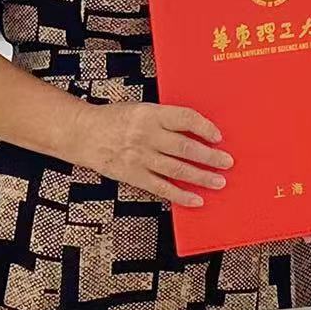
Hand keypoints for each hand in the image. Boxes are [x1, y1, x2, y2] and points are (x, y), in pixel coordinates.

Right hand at [73, 101, 231, 207]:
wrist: (83, 133)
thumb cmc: (113, 119)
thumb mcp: (140, 109)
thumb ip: (164, 119)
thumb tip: (195, 131)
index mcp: (151, 114)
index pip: (185, 118)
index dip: (205, 127)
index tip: (218, 136)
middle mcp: (147, 135)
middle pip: (186, 147)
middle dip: (210, 156)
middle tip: (227, 162)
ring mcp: (140, 157)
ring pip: (178, 169)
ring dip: (201, 177)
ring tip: (218, 181)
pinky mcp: (134, 175)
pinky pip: (162, 187)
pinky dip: (181, 195)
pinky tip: (196, 199)